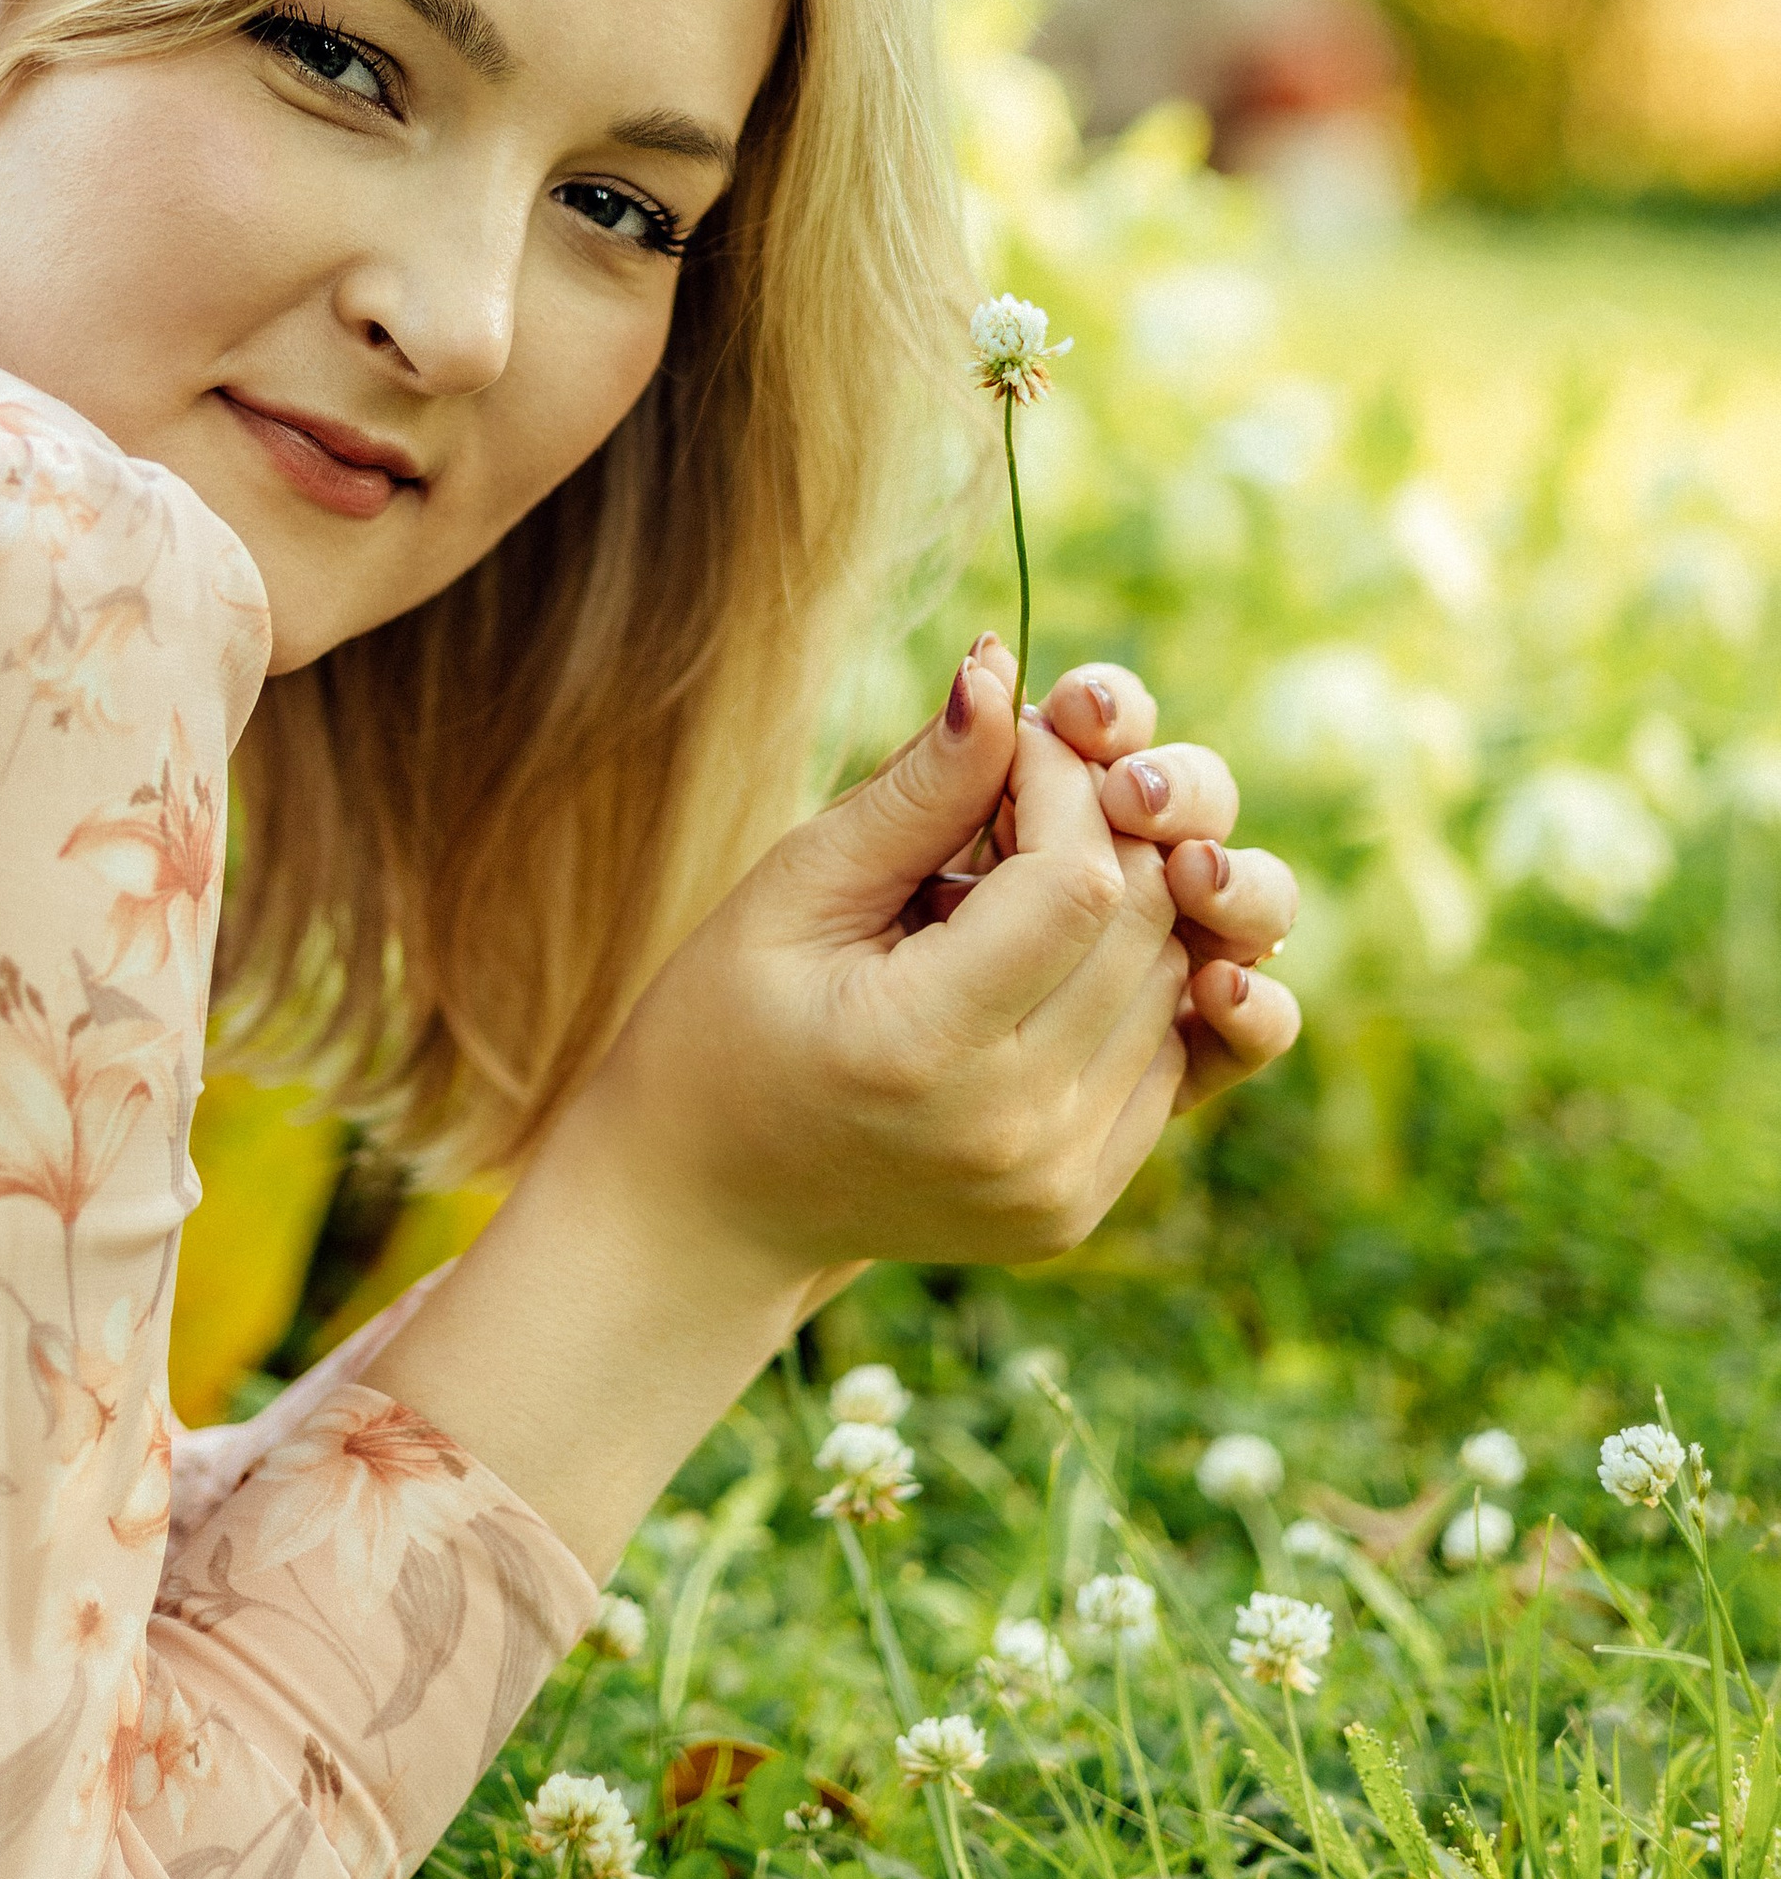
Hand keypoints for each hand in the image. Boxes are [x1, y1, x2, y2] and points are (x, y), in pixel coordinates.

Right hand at [586, 650, 1299, 1287]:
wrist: (706, 1208)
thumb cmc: (722, 1026)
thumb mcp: (794, 889)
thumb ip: (913, 791)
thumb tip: (1000, 670)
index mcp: (927, 1052)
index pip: (1077, 883)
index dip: (1066, 783)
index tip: (1011, 740)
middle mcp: (1017, 1135)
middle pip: (1144, 926)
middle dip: (1103, 826)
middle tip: (1015, 794)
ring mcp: (1059, 1182)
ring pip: (1171, 981)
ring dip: (1120, 901)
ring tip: (1007, 882)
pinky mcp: (1081, 1203)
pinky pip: (1164, 1050)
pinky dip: (1122, 980)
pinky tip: (1033, 961)